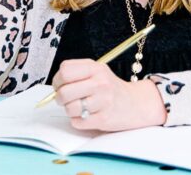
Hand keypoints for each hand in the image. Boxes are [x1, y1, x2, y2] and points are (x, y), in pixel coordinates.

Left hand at [51, 59, 166, 131]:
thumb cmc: (110, 88)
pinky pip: (78, 122)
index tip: (60, 85)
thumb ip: (77, 73)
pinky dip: (78, 121)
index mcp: (96, 68)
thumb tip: (55, 87)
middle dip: (60, 98)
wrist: (135, 103)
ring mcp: (103, 101)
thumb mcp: (97, 71)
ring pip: (70, 108)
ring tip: (78, 107)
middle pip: (65, 92)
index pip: (65, 71)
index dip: (58, 80)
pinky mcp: (104, 119)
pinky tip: (86, 115)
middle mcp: (100, 83)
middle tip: (65, 99)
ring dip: (70, 110)